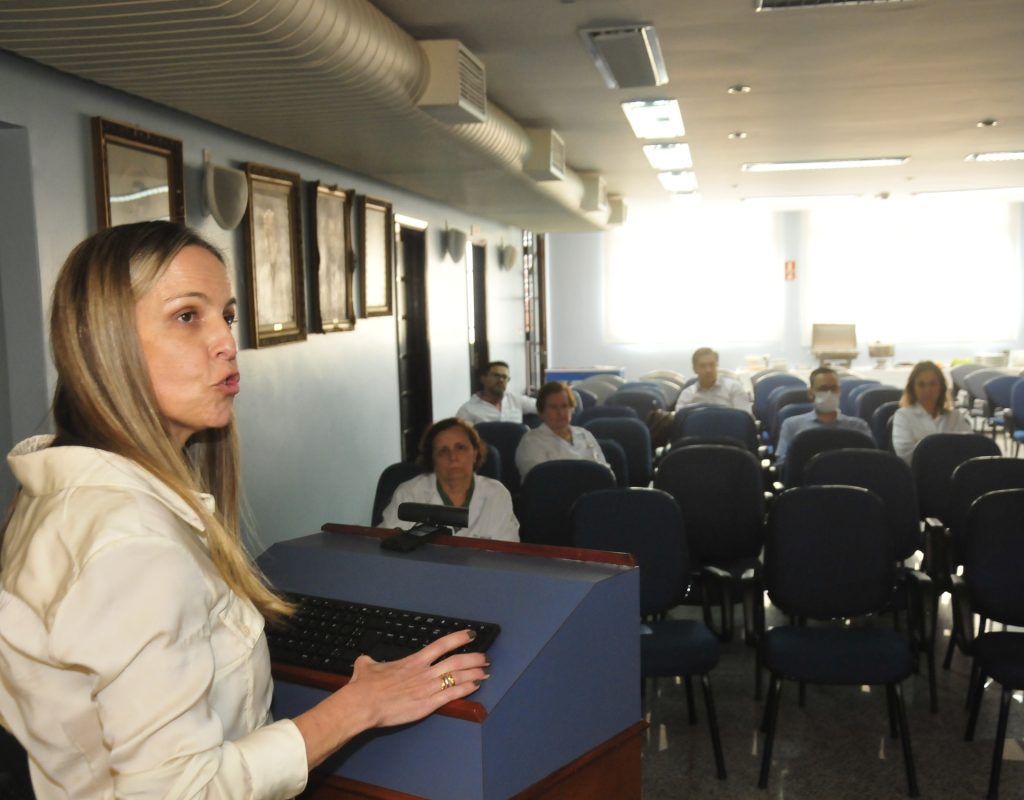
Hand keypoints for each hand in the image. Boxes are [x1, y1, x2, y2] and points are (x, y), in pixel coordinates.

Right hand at [347, 629, 489, 728]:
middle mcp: (424, 672)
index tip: (471, 635)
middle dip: (474, 658)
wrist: (363, 704)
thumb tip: (365, 660)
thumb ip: (370, 661)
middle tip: (485, 658)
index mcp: (413, 661)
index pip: (442, 645)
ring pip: (457, 677)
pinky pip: (452, 695)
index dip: (459, 638)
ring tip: (486, 672)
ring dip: (474, 673)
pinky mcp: (428, 705)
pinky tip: (476, 687)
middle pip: (456, 661)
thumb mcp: (366, 666)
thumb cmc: (364, 685)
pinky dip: (466, 689)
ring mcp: (428, 688)